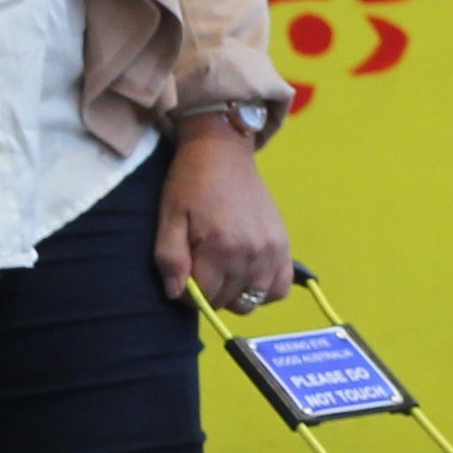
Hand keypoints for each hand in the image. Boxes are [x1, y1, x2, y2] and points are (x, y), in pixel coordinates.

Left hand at [156, 123, 293, 310]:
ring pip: (251, 300)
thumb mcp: (170, 217)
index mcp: (220, 247)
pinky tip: (248, 276)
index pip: (202, 298)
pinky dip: (264, 291)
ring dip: (233, 294)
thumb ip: (170, 258)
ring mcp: (271, 251)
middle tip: (200, 266)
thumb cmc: (190, 183)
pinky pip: (279, 288)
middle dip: (208, 293)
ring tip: (222, 271)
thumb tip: (176, 294)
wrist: (223, 151)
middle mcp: (250, 254)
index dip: (187, 293)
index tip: (183, 274)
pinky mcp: (283, 246)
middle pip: (226, 301)